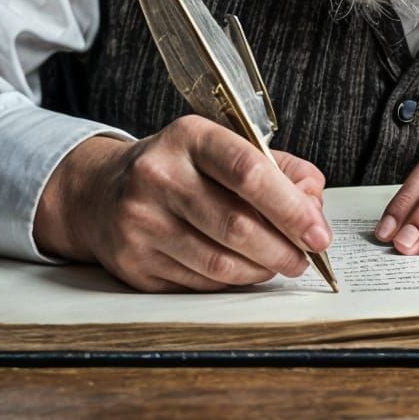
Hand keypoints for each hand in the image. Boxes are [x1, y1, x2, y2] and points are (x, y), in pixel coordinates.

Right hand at [35, 118, 330, 292]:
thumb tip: (313, 204)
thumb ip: (278, 168)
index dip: (290, 207)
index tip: (317, 233)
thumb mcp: (223, 148)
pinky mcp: (134, 263)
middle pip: (237, 224)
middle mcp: (159, 176)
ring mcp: (142, 222)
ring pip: (219, 261)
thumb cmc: (178, 168)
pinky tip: (242, 270)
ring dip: (261, 269)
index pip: (249, 171)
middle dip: (283, 248)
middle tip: (304, 258)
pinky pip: (199, 282)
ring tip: (278, 263)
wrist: (101, 192)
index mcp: (189, 137)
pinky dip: (232, 281)